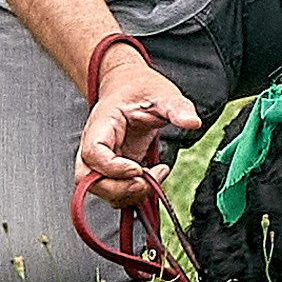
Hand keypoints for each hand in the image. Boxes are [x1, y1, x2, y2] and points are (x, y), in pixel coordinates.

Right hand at [74, 48, 200, 208]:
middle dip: (119, 188)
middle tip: (148, 180)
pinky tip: (153, 176)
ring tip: (156, 175)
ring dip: (128, 193)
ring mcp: (102, 159)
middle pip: (88, 179)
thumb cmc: (140, 90)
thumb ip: (178, 108)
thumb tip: (192, 122)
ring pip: (99, 189)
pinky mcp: (113, 169)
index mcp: (101, 125)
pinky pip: (114, 190)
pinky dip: (132, 193)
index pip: (94, 153)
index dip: (113, 168)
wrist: (130, 87)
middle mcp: (94, 145)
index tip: (139, 168)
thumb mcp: (163, 94)